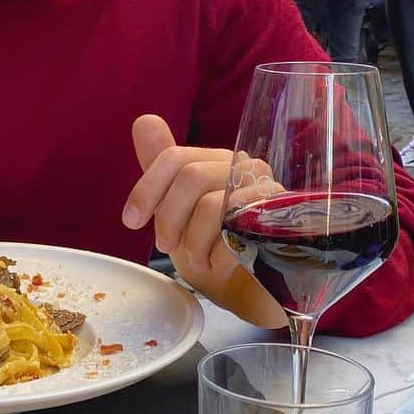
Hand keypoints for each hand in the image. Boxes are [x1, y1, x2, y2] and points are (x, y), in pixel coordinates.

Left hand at [122, 115, 285, 326]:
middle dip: (169, 219)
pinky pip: (234, 234)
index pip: (176, 158)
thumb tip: (143, 121)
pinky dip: (216, 258)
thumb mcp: (179, 213)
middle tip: (167, 248)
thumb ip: (163, 172)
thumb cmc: (213, 250)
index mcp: (219, 162)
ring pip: (211, 207)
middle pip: (191, 177)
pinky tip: (219, 268)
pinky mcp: (283, 223)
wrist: (254, 292)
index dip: (147, 188)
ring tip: (198, 263)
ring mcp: (268, 193)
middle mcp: (247, 168)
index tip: (131, 221)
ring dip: (193, 246)